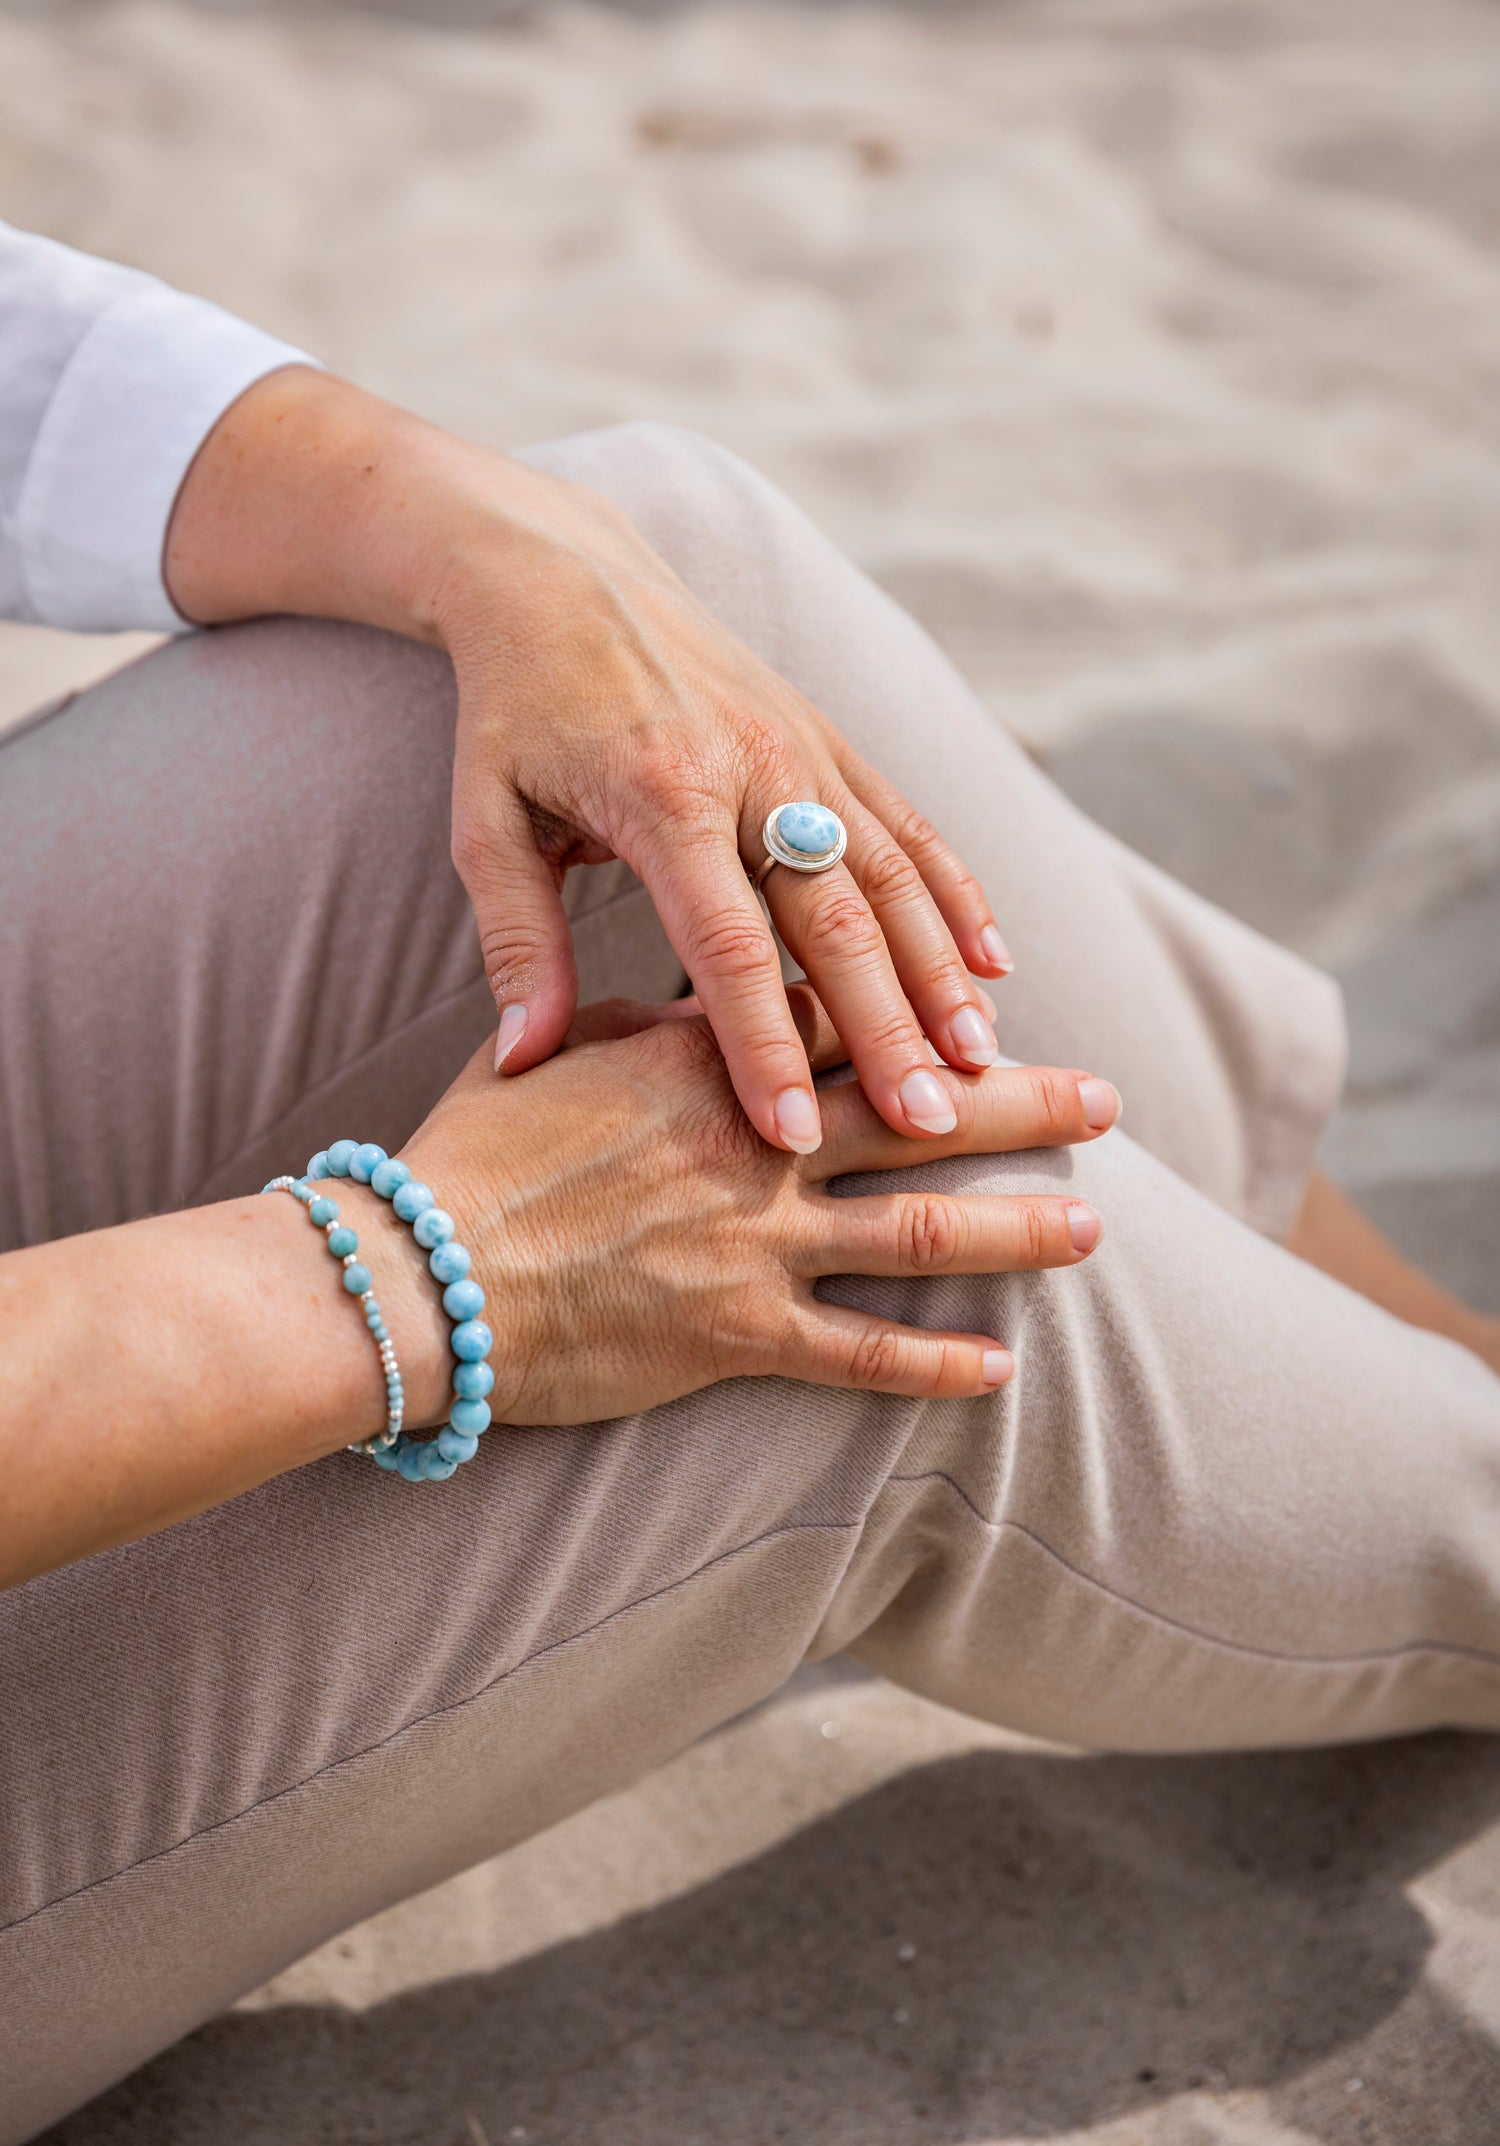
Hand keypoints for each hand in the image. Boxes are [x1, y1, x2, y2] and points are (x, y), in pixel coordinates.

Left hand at [166, 372, 1013, 1155]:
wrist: (561, 572)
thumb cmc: (514, 713)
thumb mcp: (486, 821)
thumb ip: (518, 942)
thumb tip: (522, 1063)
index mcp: (662, 799)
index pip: (725, 947)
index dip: (764, 1047)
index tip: (794, 1136)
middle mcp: (752, 771)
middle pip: (836, 922)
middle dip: (886, 1031)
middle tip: (931, 1124)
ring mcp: (805, 750)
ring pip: (894, 876)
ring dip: (942, 973)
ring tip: (984, 1060)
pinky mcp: (831, 737)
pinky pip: (911, 822)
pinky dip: (957, 894)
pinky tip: (995, 963)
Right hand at [401, 993, 1119, 1426]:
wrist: (423, 1274)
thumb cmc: (470, 1158)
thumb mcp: (550, 1054)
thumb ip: (633, 1028)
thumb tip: (678, 1010)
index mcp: (710, 1059)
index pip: (844, 1023)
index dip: (924, 1018)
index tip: (984, 1014)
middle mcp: (757, 1140)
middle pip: (919, 1110)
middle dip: (1022, 1104)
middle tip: (1105, 1102)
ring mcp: (757, 1240)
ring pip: (919, 1225)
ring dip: (1015, 1227)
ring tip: (1090, 1228)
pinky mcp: (739, 1334)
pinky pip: (861, 1349)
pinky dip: (935, 1360)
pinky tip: (1000, 1366)